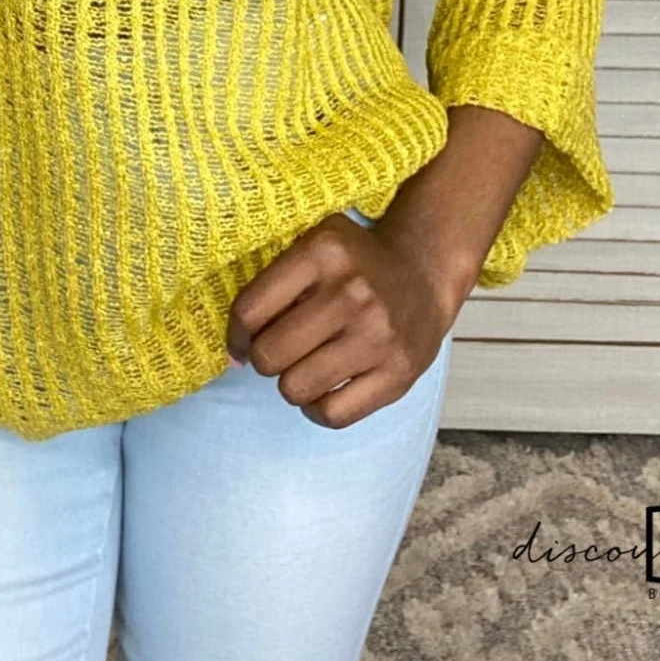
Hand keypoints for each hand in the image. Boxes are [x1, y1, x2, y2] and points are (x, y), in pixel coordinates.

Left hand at [224, 213, 469, 429]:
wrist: (423, 272)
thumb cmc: (355, 263)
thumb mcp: (315, 245)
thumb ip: (274, 285)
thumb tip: (236, 354)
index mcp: (323, 252)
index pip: (250, 310)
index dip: (236, 335)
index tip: (242, 342)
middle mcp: (351, 293)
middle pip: (270, 355)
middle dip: (265, 359)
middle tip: (280, 351)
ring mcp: (377, 336)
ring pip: (296, 389)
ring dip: (291, 384)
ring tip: (305, 367)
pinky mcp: (398, 373)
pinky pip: (333, 414)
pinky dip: (317, 409)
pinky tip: (322, 390)